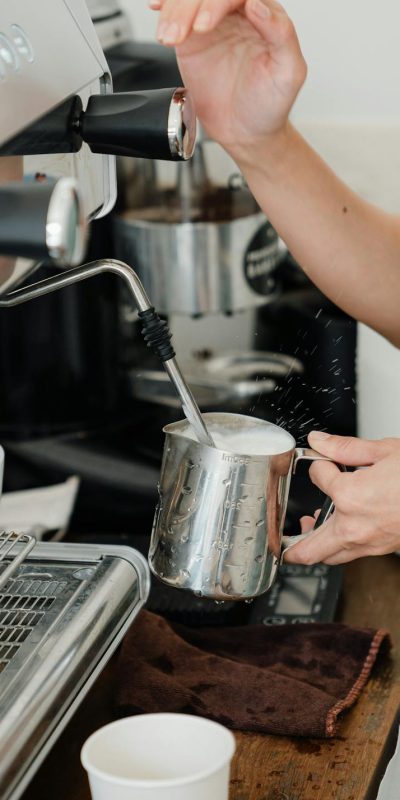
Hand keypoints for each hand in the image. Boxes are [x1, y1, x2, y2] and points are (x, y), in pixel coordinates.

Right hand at [150, 0, 306, 157]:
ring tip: (170, 37)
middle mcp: (237, 14)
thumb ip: (282, 35)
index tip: (205, 25)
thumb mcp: (289, 73)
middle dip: (190, 7)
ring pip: (189, 2)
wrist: (246, 132)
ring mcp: (213, 25)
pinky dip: (165, 13)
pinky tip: (158, 13)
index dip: (217, 3)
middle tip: (186, 33)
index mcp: (265, 15)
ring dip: (174, 12)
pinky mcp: (192, 39)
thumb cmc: (271, 105)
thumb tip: (258, 5)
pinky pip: (176, 16)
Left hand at [284, 432, 399, 564]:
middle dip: (291, 547)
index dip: (319, 464)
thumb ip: (346, 448)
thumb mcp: (385, 451)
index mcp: (351, 497)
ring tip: (308, 530)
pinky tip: (340, 529)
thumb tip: (320, 440)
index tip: (323, 459)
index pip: (318, 477)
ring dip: (315, 547)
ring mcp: (370, 543)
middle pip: (310, 549)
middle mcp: (355, 526)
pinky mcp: (382, 549)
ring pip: (331, 556)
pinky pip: (351, 554)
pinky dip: (339, 545)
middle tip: (278, 541)